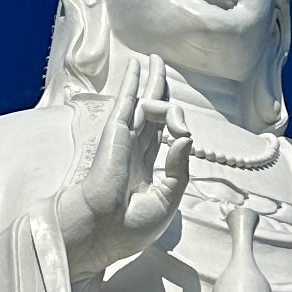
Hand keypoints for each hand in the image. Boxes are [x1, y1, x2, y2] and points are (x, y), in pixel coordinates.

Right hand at [53, 59, 190, 280]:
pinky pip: (127, 102)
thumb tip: (186, 136)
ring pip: (142, 104)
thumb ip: (179, 168)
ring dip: (151, 81)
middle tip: (161, 68)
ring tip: (157, 61)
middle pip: (151, 114)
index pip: (162, 138)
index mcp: (142, 171)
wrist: (104, 230)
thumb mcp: (168, 199)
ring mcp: (123, 141)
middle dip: (159, 91)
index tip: (183, 135)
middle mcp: (132, 153)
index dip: (177, 128)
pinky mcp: (115, 133)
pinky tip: (138, 66)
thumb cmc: (130, 226)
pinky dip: (133, 83)